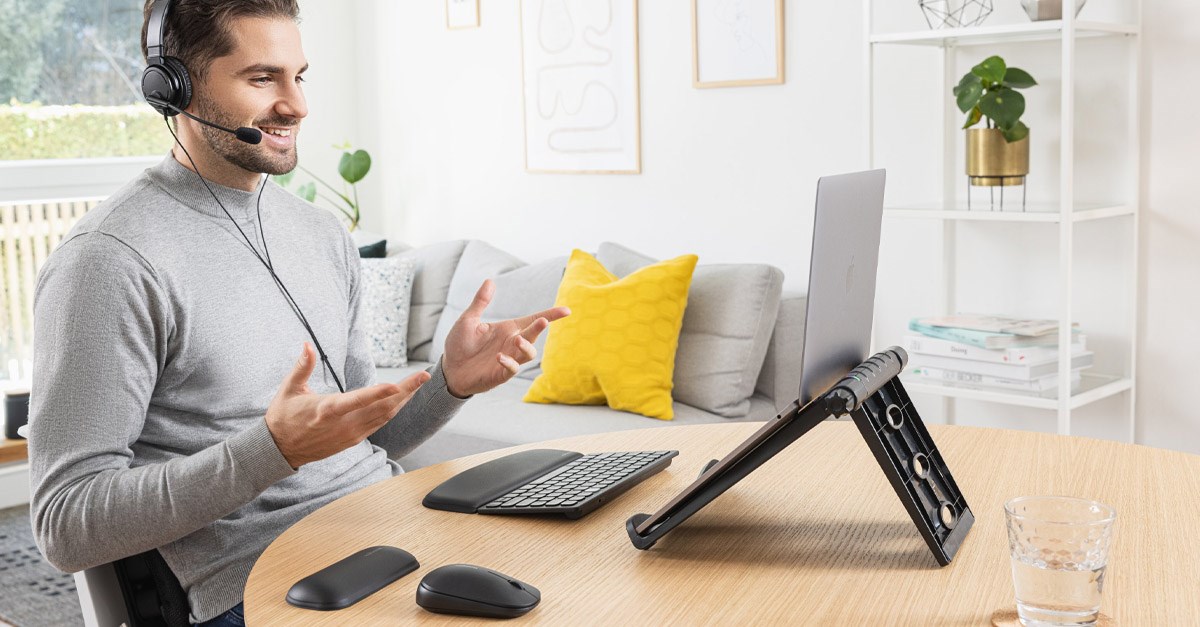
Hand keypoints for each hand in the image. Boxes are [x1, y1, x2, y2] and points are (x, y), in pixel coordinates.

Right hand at [265, 343, 430, 468]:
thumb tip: (307, 344)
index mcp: (326, 410)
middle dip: (405, 391)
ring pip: (384, 416)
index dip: (378, 393)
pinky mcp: (354, 440)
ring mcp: (351, 434)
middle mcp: (343, 424)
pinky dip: (394, 410)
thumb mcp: (288, 390)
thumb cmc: (283, 418)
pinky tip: (403, 399)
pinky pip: (380, 423)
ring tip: (418, 383)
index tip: (395, 384)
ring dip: (403, 400)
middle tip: (423, 376)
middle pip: (381, 408)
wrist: (280, 450)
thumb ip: (302, 366)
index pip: (357, 400)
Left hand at [442, 279, 569, 396]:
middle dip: (539, 328)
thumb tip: (490, 280)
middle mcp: (512, 343)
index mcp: (508, 329)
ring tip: (517, 340)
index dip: (551, 315)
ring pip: (528, 353)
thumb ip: (480, 302)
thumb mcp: (468, 319)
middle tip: (542, 321)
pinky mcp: (501, 374)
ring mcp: (509, 359)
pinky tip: (499, 357)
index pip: (533, 319)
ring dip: (526, 346)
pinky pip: (512, 369)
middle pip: (533, 335)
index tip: (566, 310)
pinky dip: (509, 363)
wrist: (449, 368)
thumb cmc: (459, 344)